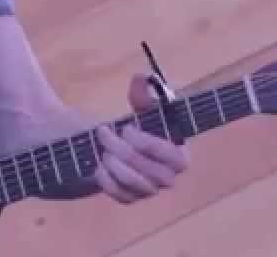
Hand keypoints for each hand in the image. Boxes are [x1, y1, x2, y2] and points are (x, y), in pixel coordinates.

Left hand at [93, 73, 189, 203]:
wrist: (115, 144)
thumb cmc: (138, 124)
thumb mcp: (142, 106)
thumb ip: (143, 93)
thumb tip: (141, 78)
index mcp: (179, 152)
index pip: (176, 158)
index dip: (150, 145)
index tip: (127, 127)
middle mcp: (168, 175)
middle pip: (154, 173)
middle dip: (125, 151)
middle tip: (103, 132)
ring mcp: (149, 189)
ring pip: (137, 185)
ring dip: (115, 165)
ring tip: (102, 149)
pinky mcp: (130, 197)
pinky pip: (121, 196)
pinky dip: (107, 181)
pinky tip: (98, 166)